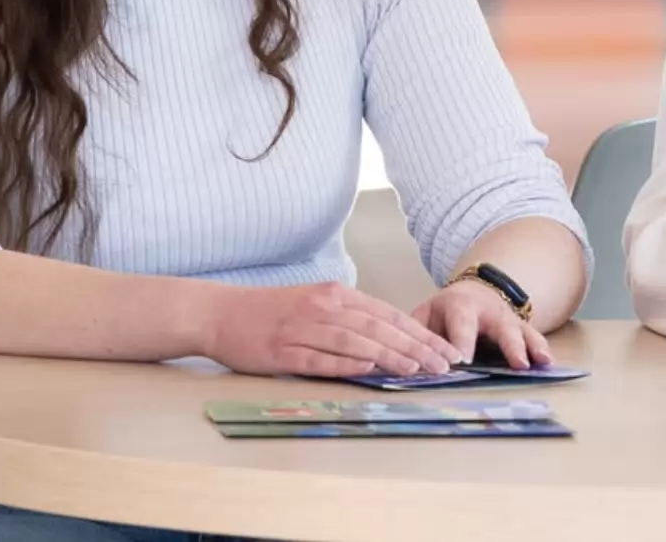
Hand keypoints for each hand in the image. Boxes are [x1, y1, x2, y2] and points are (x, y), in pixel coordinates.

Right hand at [201, 281, 461, 378]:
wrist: (220, 312)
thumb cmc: (272, 311)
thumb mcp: (316, 304)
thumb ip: (349, 317)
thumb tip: (388, 337)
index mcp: (336, 294)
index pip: (388, 314)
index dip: (419, 333)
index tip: (445, 349)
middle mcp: (324, 308)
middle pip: (378, 328)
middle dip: (415, 346)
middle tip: (443, 364)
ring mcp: (302, 329)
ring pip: (354, 342)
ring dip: (388, 356)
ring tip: (416, 370)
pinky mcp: (281, 351)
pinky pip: (319, 359)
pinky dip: (345, 364)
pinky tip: (367, 370)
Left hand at [411, 280, 552, 371]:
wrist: (472, 292)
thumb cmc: (443, 313)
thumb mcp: (424, 316)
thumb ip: (414, 337)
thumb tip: (398, 363)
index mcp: (460, 306)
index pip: (461, 325)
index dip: (462, 343)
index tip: (462, 363)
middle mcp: (489, 310)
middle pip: (501, 327)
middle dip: (509, 346)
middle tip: (516, 365)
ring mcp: (508, 318)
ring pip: (523, 332)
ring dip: (532, 347)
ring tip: (542, 364)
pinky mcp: (521, 327)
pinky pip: (534, 337)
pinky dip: (542, 350)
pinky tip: (549, 364)